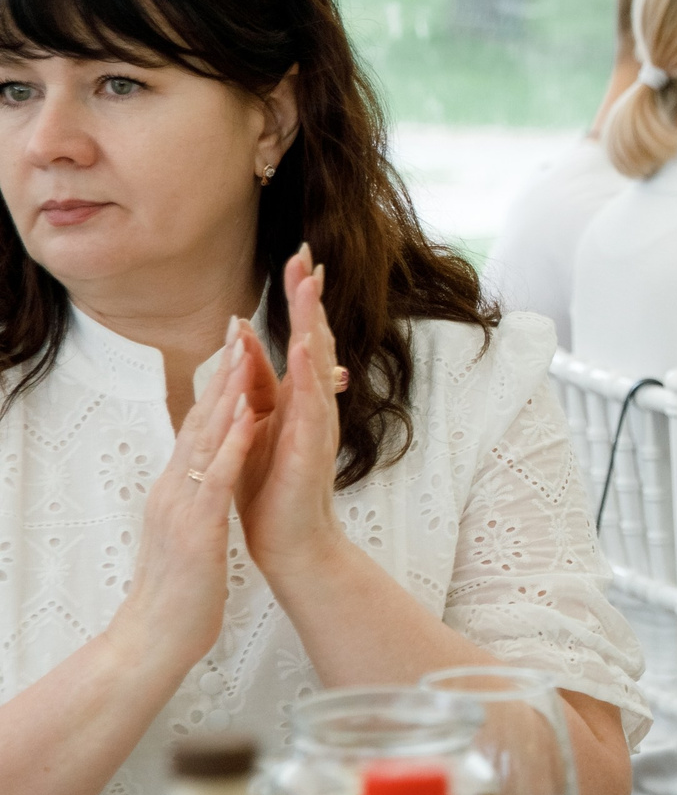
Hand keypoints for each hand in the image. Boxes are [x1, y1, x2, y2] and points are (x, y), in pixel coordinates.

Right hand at [120, 344, 259, 664]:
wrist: (154, 641)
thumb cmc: (179, 592)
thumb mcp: (186, 535)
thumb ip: (191, 503)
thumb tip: (198, 480)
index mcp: (174, 492)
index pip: (195, 431)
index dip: (214, 390)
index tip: (233, 352)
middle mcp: (173, 491)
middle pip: (197, 423)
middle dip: (220, 377)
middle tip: (239, 332)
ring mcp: (181, 508)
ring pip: (205, 440)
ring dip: (227, 396)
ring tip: (246, 355)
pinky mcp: (196, 530)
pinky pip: (217, 478)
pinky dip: (234, 443)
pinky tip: (251, 415)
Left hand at [233, 247, 351, 584]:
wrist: (290, 539)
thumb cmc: (274, 486)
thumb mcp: (258, 423)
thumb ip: (256, 382)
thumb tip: (241, 335)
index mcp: (297, 397)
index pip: (301, 336)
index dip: (299, 298)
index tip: (298, 257)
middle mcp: (313, 404)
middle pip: (313, 338)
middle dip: (309, 297)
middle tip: (307, 254)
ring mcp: (317, 424)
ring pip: (316, 364)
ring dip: (313, 324)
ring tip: (310, 287)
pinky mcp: (312, 448)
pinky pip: (312, 404)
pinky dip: (309, 374)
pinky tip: (305, 348)